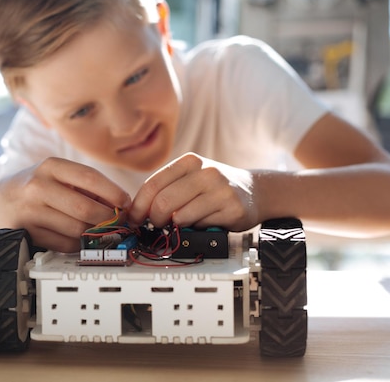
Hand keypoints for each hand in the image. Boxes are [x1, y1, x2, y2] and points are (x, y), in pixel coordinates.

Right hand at [0, 157, 130, 251]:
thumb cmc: (32, 192)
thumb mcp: (54, 178)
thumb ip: (83, 187)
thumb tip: (121, 204)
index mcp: (50, 166)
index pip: (90, 177)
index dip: (113, 192)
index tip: (126, 203)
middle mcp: (38, 185)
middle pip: (86, 208)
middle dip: (107, 219)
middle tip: (116, 224)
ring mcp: (30, 210)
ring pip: (76, 228)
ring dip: (91, 233)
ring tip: (93, 230)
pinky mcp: (27, 232)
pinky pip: (64, 244)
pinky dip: (75, 244)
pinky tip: (73, 238)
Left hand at [129, 153, 257, 230]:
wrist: (256, 191)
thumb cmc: (215, 187)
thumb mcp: (190, 178)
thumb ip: (167, 188)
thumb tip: (137, 211)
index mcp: (189, 161)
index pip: (152, 184)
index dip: (138, 206)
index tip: (134, 218)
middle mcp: (205, 172)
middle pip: (163, 202)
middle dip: (154, 219)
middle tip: (157, 225)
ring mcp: (220, 189)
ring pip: (180, 216)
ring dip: (175, 226)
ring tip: (182, 223)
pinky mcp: (232, 209)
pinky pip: (200, 226)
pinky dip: (195, 229)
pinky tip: (202, 222)